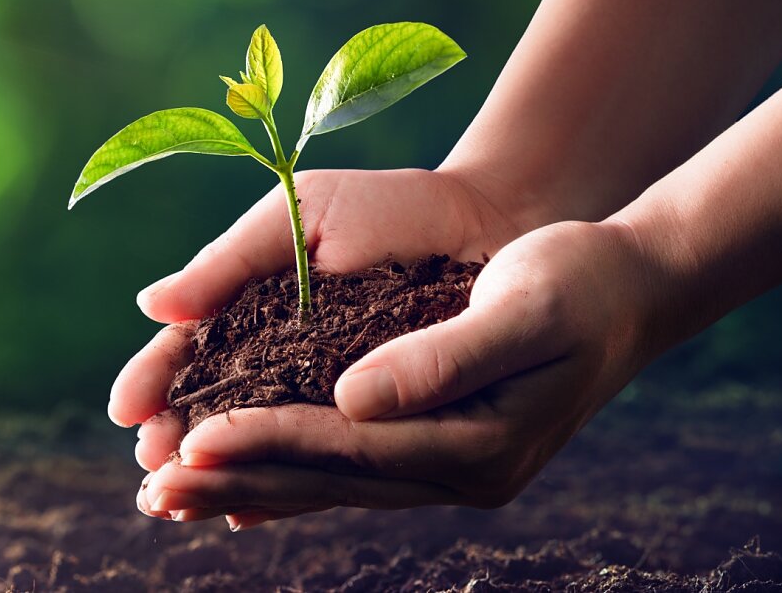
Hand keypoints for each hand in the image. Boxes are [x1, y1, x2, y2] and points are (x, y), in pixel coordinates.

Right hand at [110, 167, 540, 467]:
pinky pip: (326, 464)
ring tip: (176, 498)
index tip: (126, 409)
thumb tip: (154, 305)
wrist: (497, 219)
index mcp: (249, 307)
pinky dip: (284, 487)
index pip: (189, 352)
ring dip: (219, 474)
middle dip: (177, 440)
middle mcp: (280, 361)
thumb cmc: (391, 207)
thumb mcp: (299, 218)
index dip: (156, 380)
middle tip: (148, 468)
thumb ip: (228, 263)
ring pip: (262, 444)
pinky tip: (243, 513)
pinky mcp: (379, 426)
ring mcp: (327, 396)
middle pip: (214, 409)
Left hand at [139, 221, 663, 526]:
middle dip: (234, 483)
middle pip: (325, 481)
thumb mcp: (521, 308)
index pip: (347, 449)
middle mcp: (457, 474)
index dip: (265, 441)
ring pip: (326, 485)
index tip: (192, 440)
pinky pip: (344, 475)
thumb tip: (351, 401)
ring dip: (245, 490)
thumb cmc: (578, 283)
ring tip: (167, 497)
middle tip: (151, 488)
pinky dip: (286, 483)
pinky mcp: (431, 453)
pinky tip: (232, 496)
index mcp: (476, 446)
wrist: (630, 290)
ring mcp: (445, 471)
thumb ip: (440, 359)